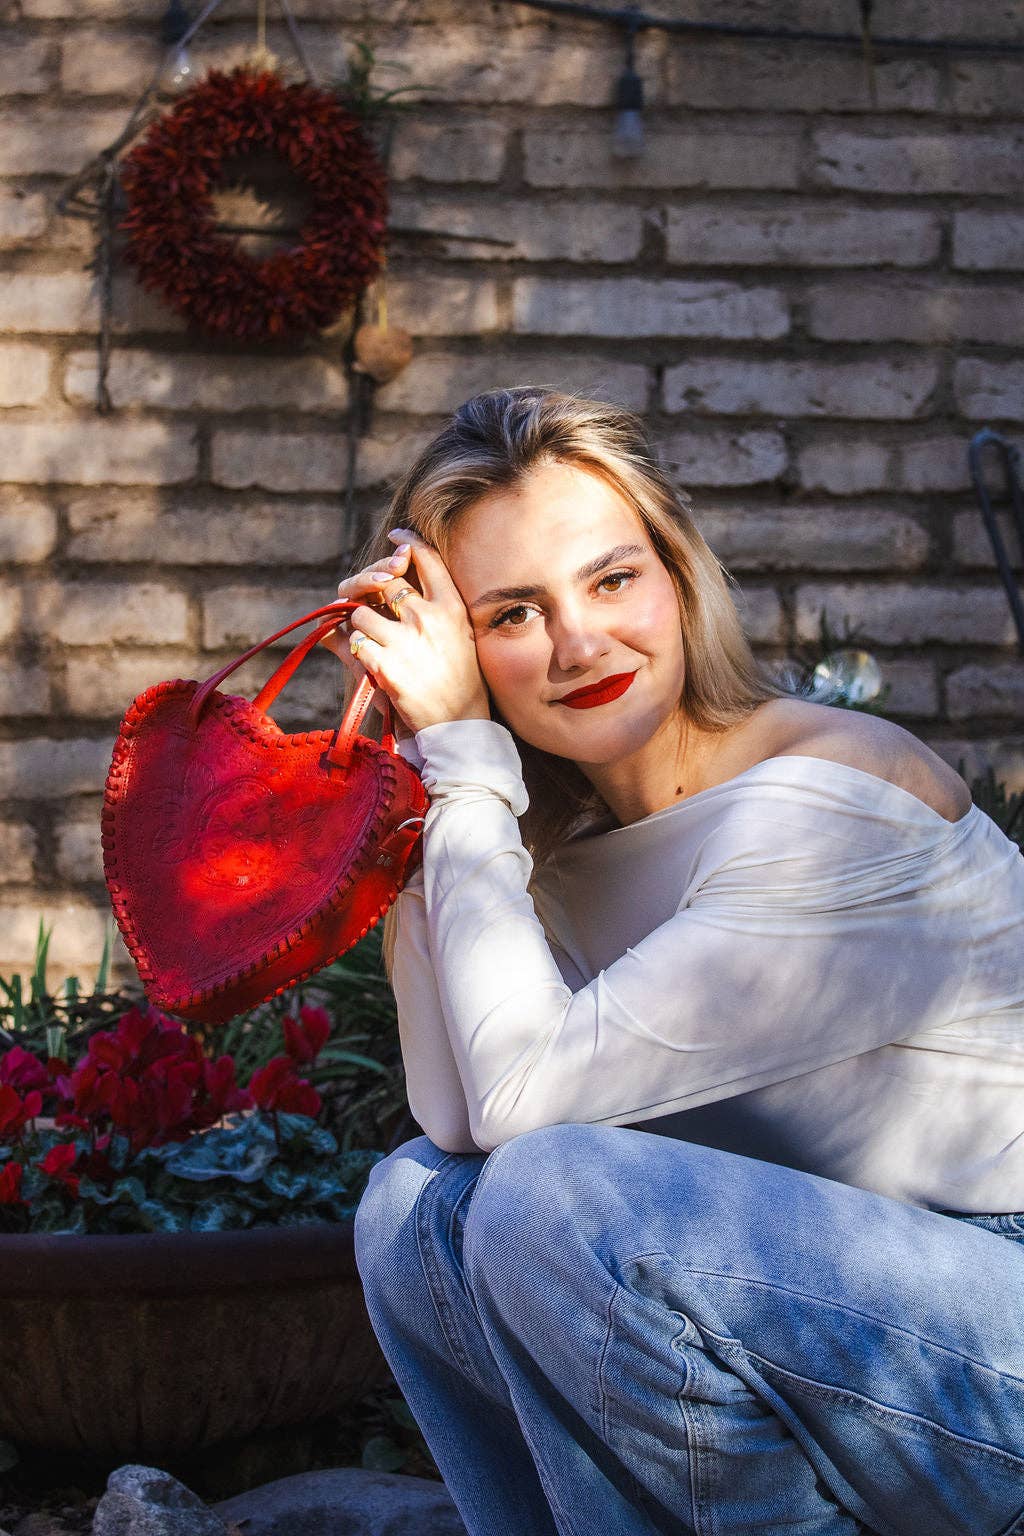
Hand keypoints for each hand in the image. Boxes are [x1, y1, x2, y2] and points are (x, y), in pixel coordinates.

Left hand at [336, 528, 490, 735]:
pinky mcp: (385, 665)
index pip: (426, 559)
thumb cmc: (461, 681)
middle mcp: (428, 617)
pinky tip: (372, 660)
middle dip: (367, 587)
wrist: (459, 723)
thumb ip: (436, 608)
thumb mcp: (461, 637)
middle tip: (361, 597)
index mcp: (451, 608)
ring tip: (372, 641)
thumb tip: (401, 580)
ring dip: (360, 626)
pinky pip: (355, 643)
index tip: (397, 538)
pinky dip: (358, 650)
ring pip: (360, 613)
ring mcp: (405, 641)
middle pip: (383, 581)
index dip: (408, 543)